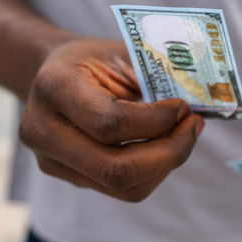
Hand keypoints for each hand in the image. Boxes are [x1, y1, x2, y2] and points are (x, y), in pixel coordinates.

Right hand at [19, 38, 203, 201]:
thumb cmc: (90, 60)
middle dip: (168, 152)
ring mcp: (51, 161)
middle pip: (115, 168)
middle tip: (194, 126)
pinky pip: (121, 188)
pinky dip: (153, 171)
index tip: (182, 106)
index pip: (109, 122)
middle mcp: (44, 130)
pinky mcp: (67, 177)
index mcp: (56, 87)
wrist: (50, 74)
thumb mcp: (120, 53)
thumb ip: (153, 77)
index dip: (155, 121)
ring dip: (165, 165)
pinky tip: (166, 146)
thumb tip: (197, 108)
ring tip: (186, 135)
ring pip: (122, 186)